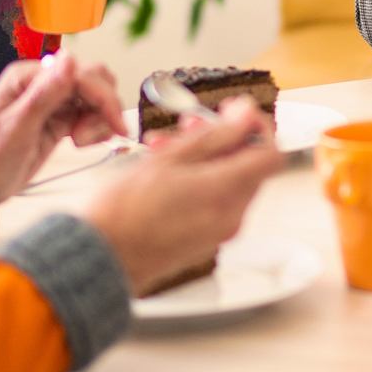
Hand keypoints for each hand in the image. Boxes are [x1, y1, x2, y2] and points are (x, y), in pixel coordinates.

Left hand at [0, 50, 127, 204]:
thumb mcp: (15, 128)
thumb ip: (44, 94)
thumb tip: (70, 59)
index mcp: (28, 77)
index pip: (80, 73)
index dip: (102, 96)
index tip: (114, 123)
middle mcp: (44, 83)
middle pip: (94, 80)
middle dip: (103, 106)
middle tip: (94, 135)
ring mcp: (54, 101)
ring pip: (96, 97)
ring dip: (100, 119)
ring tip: (81, 142)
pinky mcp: (61, 119)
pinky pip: (91, 113)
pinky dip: (96, 127)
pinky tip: (83, 142)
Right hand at [78, 98, 281, 295]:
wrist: (100, 257)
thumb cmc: (124, 212)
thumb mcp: (169, 158)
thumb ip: (215, 135)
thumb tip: (246, 117)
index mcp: (225, 193)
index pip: (270, 154)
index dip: (256, 127)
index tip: (232, 114)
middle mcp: (232, 216)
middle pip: (248, 165)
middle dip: (222, 139)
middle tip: (190, 124)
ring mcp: (221, 231)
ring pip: (230, 181)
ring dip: (205, 157)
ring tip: (166, 146)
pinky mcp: (207, 239)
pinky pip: (217, 201)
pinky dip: (200, 180)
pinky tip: (167, 171)